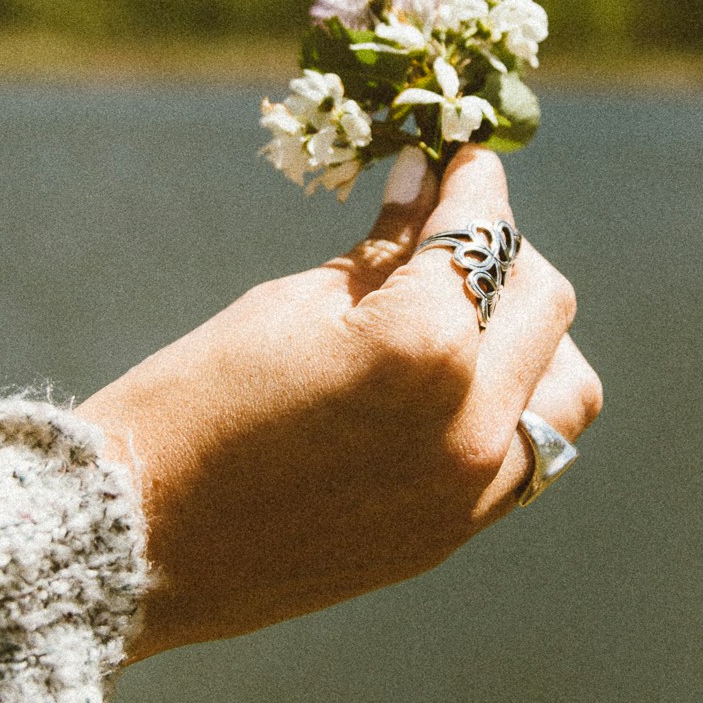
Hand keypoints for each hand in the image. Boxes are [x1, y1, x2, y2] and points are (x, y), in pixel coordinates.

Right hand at [80, 144, 601, 658]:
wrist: (138, 542)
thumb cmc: (194, 404)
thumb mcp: (291, 305)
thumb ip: (382, 250)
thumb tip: (426, 185)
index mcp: (425, 347)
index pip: (483, 235)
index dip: (473, 184)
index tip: (461, 160)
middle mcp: (471, 423)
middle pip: (545, 304)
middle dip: (505, 255)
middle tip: (452, 235)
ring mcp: (469, 492)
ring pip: (564, 390)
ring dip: (529, 340)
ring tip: (465, 321)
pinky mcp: (451, 536)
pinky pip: (524, 453)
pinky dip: (506, 404)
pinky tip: (448, 384)